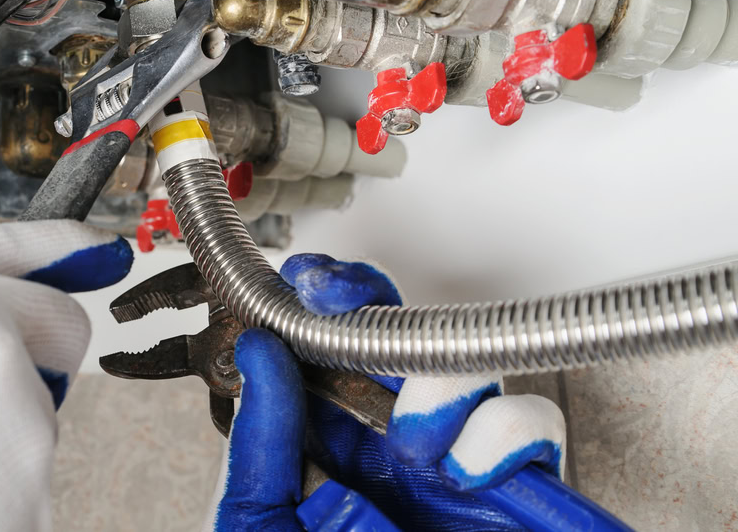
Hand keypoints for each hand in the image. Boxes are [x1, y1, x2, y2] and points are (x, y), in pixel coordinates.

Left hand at [208, 254, 565, 530]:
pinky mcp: (519, 496)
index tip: (304, 280)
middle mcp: (394, 450)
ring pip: (462, 368)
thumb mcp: (261, 530)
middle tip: (339, 301)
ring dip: (435, 383)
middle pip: (395, 340)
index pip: (330, 356)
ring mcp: (457, 468)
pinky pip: (529, 429)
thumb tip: (257, 358)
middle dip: (371, 307)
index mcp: (330, 453)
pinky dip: (501, 435)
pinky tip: (463, 473)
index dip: (323, 307)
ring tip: (410, 438)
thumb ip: (260, 449)